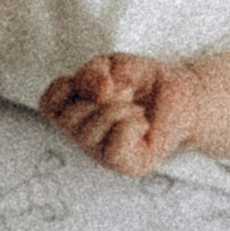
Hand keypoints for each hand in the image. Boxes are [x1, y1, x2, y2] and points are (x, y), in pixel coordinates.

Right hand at [41, 50, 201, 174]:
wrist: (182, 91)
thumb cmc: (142, 80)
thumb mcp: (112, 64)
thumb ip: (94, 73)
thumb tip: (96, 94)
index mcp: (74, 113)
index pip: (47, 105)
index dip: (65, 86)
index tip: (95, 79)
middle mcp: (84, 138)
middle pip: (68, 119)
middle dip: (99, 97)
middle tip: (124, 92)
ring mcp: (104, 154)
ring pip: (90, 133)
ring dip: (117, 109)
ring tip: (135, 107)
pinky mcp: (128, 166)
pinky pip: (115, 148)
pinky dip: (130, 125)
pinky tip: (142, 122)